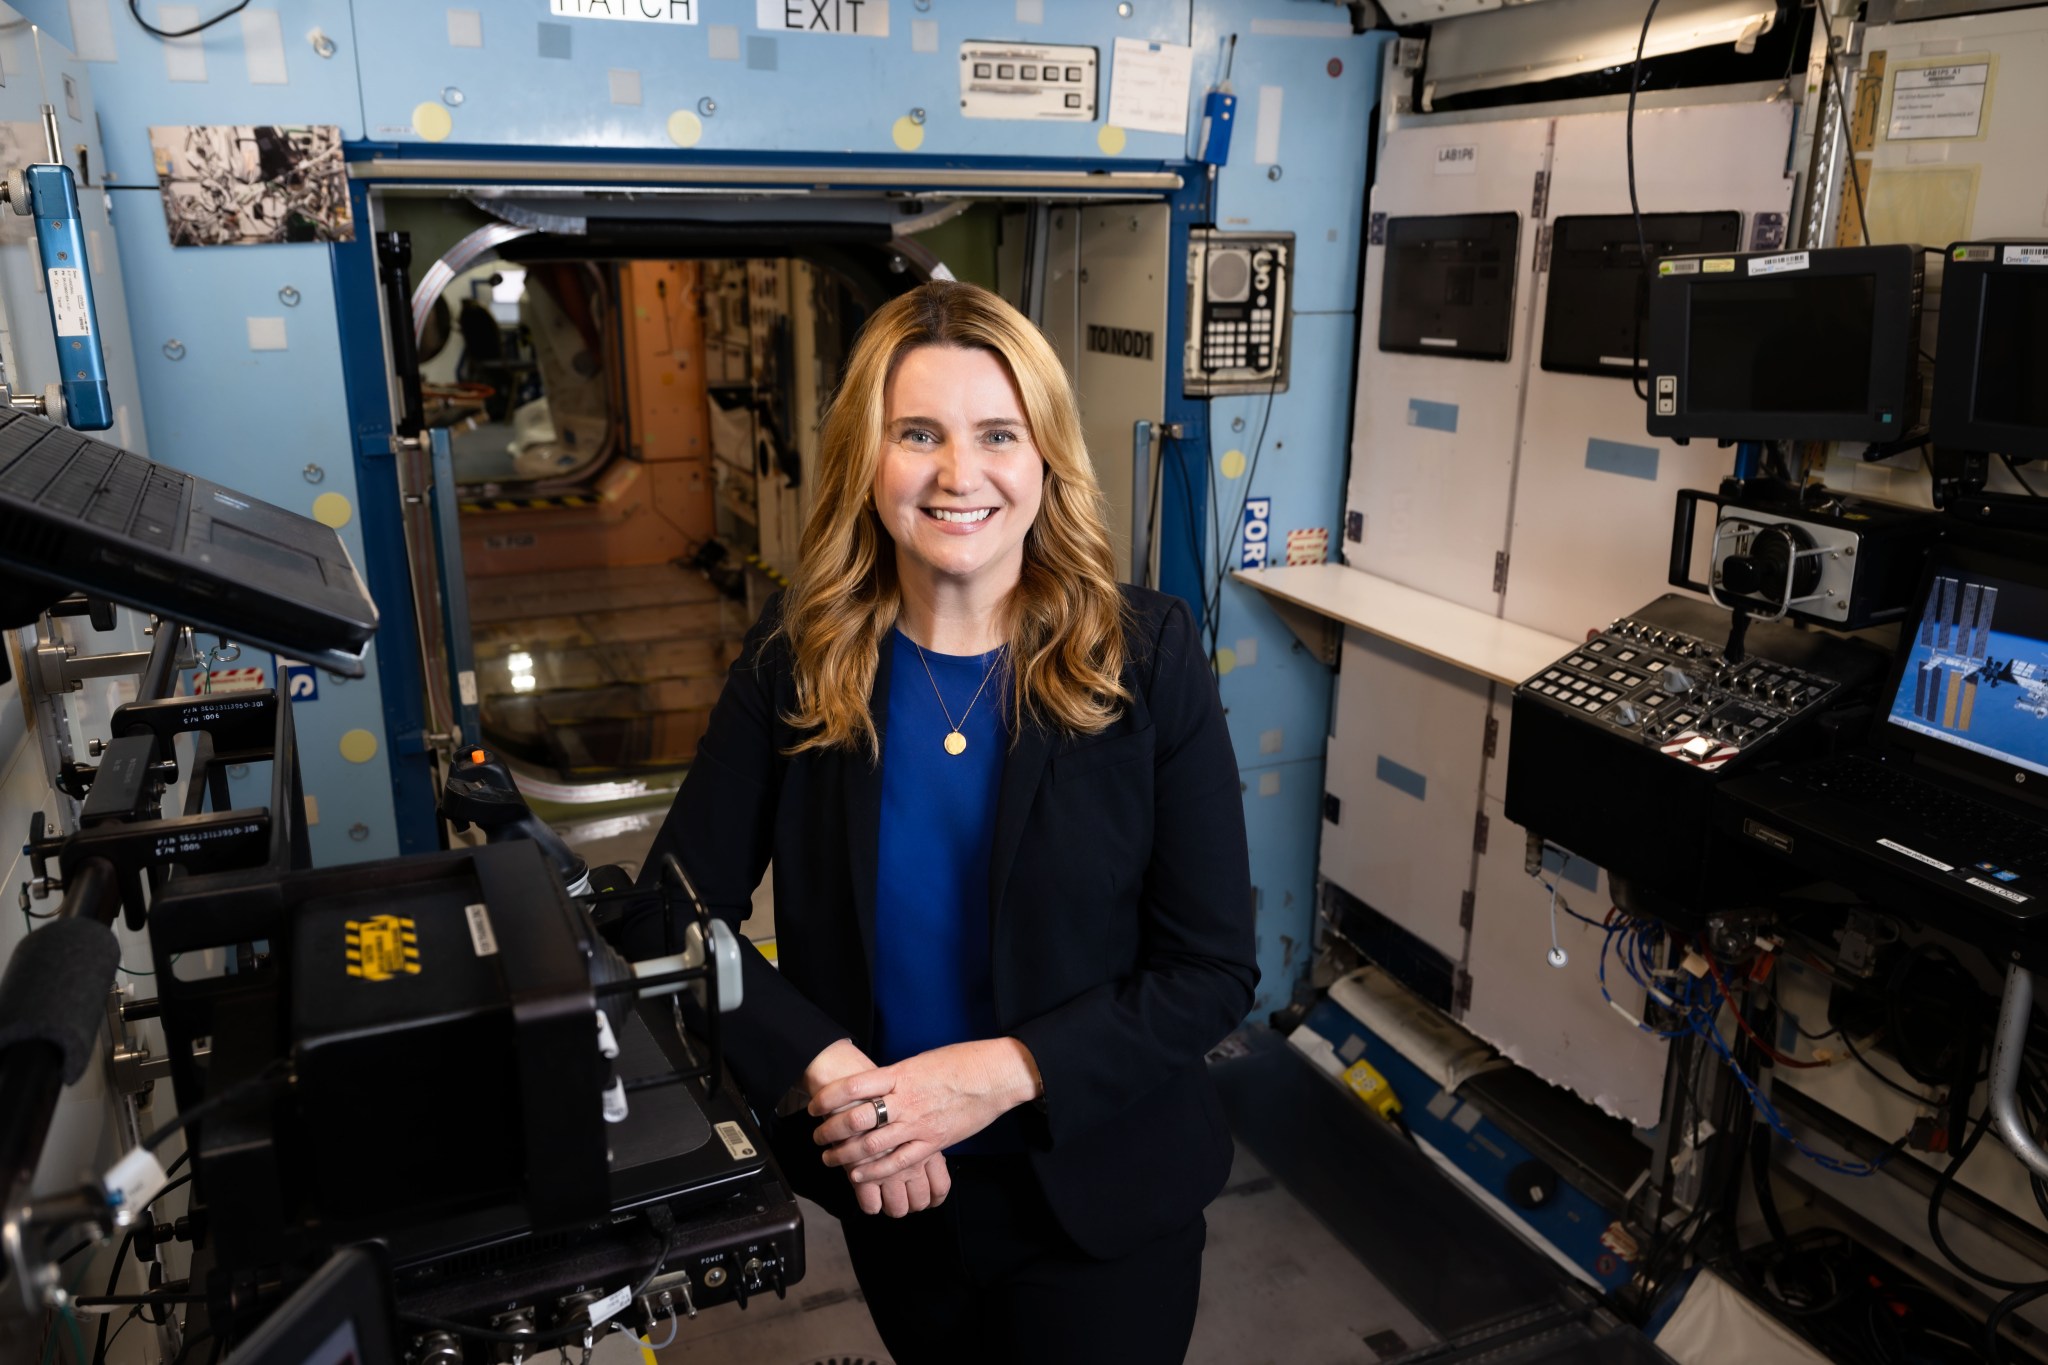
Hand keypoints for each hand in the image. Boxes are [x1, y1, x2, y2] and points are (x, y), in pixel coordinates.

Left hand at [800, 1039, 952, 1216]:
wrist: (994, 1075)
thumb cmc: (960, 1061)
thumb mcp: (920, 1061)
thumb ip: (895, 1076)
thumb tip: (873, 1086)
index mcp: (900, 1074)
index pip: (852, 1087)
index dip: (828, 1098)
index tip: (815, 1106)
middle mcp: (906, 1100)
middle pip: (857, 1119)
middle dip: (831, 1130)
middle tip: (818, 1136)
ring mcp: (919, 1124)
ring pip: (872, 1145)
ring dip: (846, 1154)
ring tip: (830, 1157)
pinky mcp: (933, 1142)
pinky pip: (898, 1162)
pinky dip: (874, 1171)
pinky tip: (858, 1175)